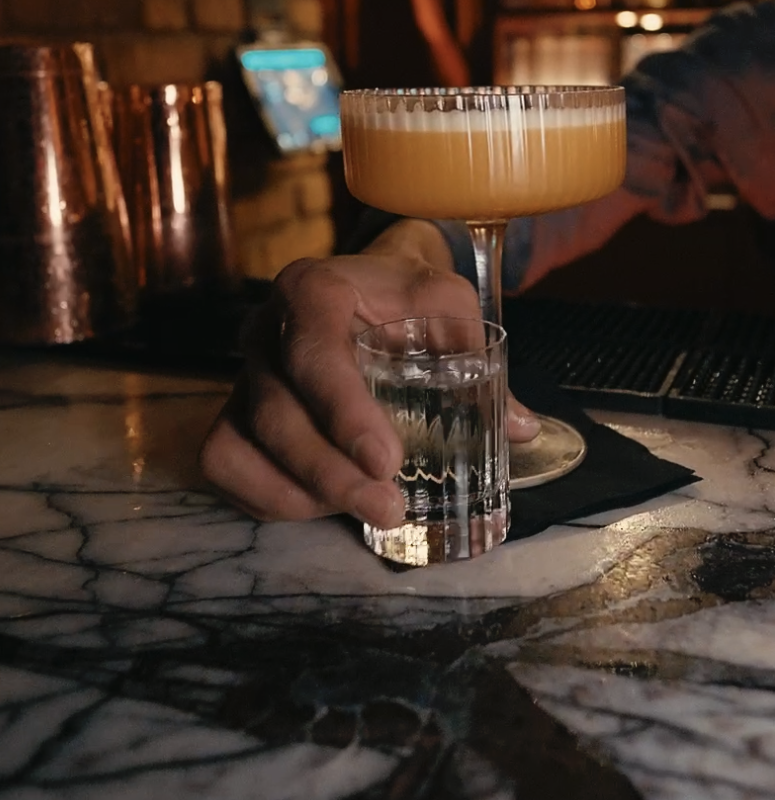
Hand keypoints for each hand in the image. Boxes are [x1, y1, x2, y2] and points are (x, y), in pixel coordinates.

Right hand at [199, 246, 538, 524]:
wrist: (365, 286)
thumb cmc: (405, 297)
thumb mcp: (448, 305)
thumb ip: (478, 358)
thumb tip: (523, 430)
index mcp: (311, 291)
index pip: (314, 354)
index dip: (343, 412)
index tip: (387, 460)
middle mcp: (264, 331)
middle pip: (276, 413)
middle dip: (330, 473)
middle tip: (390, 508)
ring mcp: (242, 374)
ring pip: (241, 443)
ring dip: (299, 492)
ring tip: (362, 513)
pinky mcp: (234, 412)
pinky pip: (226, 464)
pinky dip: (266, 496)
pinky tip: (320, 508)